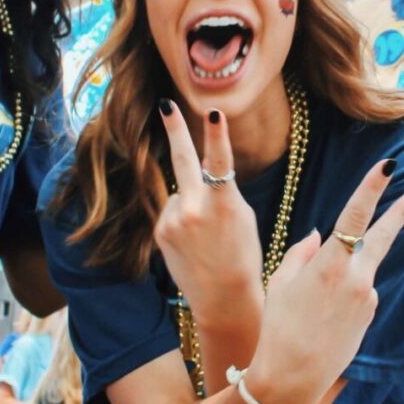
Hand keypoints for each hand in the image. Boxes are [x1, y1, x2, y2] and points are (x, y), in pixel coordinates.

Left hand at [155, 102, 264, 317]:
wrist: (223, 298)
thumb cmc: (243, 254)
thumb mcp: (242, 216)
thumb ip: (222, 191)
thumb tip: (201, 175)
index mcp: (223, 204)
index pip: (221, 162)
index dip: (217, 136)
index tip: (213, 112)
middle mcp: (194, 210)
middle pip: (182, 161)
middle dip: (175, 129)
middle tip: (165, 104)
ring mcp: (173, 221)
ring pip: (181, 192)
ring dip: (192, 202)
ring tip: (206, 234)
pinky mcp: (161, 231)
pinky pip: (172, 210)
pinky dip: (183, 217)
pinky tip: (193, 241)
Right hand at [246, 159, 403, 403]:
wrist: (291, 379)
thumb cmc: (278, 327)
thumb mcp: (280, 283)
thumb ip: (303, 253)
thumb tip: (320, 234)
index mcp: (330, 265)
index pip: (355, 216)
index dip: (372, 188)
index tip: (388, 167)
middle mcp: (356, 280)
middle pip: (382, 237)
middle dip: (399, 213)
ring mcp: (367, 299)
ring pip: (361, 270)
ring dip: (345, 272)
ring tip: (312, 306)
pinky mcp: (369, 316)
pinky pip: (358, 293)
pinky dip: (344, 294)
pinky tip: (323, 317)